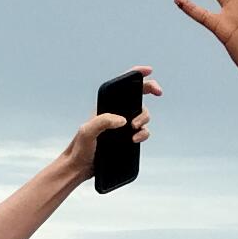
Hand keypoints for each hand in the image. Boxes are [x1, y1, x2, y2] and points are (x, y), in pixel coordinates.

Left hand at [43, 79, 159, 190]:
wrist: (80, 167)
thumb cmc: (79, 147)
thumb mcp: (87, 131)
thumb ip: (103, 121)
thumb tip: (123, 120)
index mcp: (106, 105)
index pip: (123, 85)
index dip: (137, 75)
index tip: (149, 71)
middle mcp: (116, 113)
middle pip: (139, 96)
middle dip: (150, 91)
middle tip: (158, 92)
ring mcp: (123, 126)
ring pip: (143, 115)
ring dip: (144, 119)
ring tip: (134, 128)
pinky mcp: (127, 139)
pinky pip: (143, 132)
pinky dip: (143, 134)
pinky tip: (135, 139)